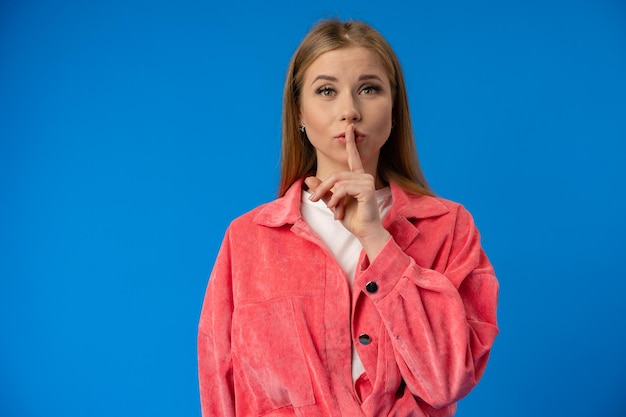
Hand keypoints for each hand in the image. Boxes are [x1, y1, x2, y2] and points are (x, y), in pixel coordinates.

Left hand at [305, 124, 390, 258]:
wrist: (364, 231)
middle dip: (322, 187)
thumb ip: (323, 190)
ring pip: (338, 182)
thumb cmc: (352, 218)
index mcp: (358, 177)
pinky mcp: (366, 189)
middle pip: (336, 175)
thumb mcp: (333, 202)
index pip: (353, 156)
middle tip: (314, 199)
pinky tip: (337, 210)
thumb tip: (308, 179)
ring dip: (330, 197)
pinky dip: (336, 199)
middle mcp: (363, 176)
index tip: (349, 127)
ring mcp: (366, 181)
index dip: (350, 142)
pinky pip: (343, 188)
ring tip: (331, 209)